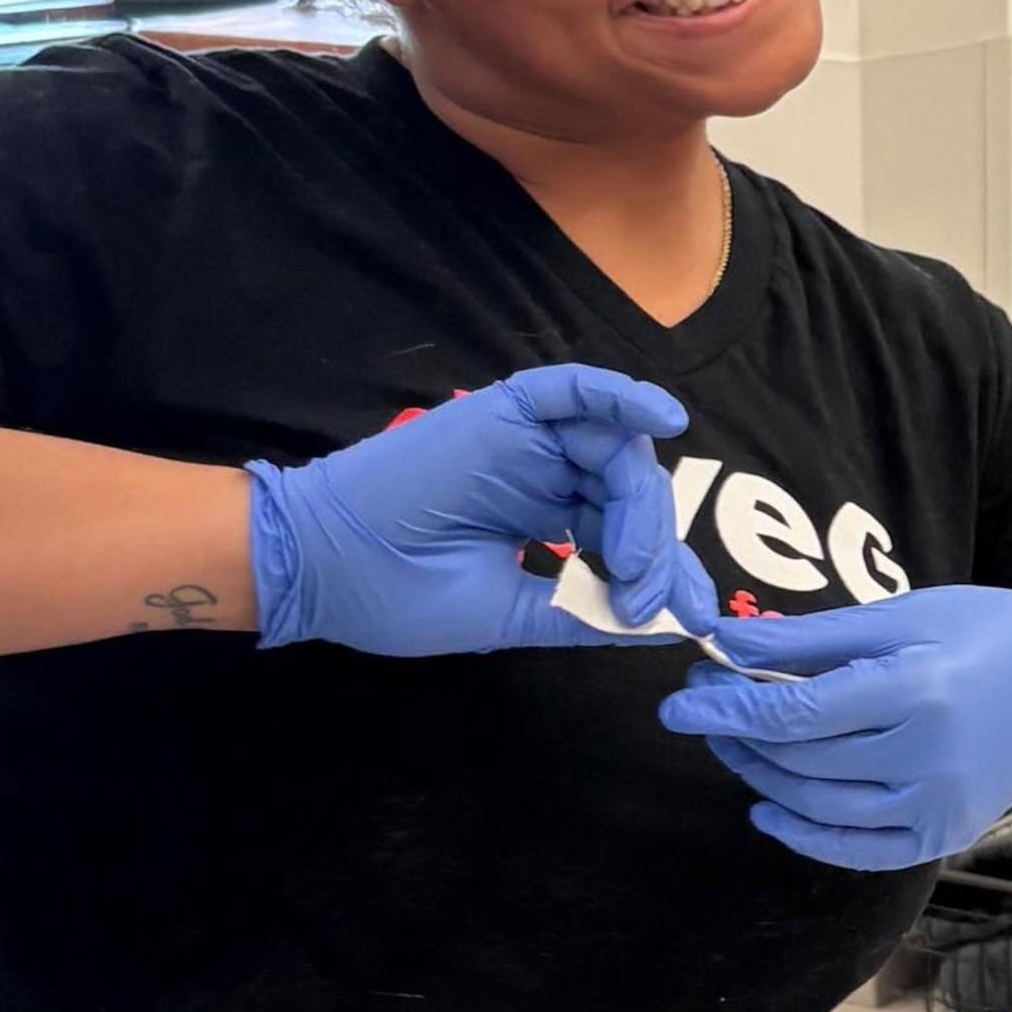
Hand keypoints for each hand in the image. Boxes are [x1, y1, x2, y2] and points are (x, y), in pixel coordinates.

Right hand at [244, 366, 717, 657]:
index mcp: (545, 518)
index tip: (690, 616)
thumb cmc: (401, 595)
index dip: (661, 571)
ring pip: (614, 448)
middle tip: (657, 595)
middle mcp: (546, 474)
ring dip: (640, 501)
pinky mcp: (505, 411)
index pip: (624, 533)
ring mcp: (527, 441)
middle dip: (655, 546)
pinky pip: (575, 390)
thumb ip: (582, 611)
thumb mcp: (512, 614)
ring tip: (635, 554)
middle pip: (630, 491)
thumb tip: (660, 621)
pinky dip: (622, 395)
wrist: (321, 568)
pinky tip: (664, 418)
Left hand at [662, 587, 1011, 869]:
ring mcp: (936, 804)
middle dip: (739, 734)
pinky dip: (804, 833)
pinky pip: (856, 849)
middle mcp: (926, 756)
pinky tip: (770, 807)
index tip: (681, 700)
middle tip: (705, 705)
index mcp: (915, 688)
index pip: (796, 713)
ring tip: (735, 745)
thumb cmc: (986, 635)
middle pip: (801, 759)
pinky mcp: (942, 835)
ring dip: (762, 777)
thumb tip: (728, 645)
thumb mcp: (903, 617)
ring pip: (819, 805)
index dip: (728, 709)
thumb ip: (812, 639)